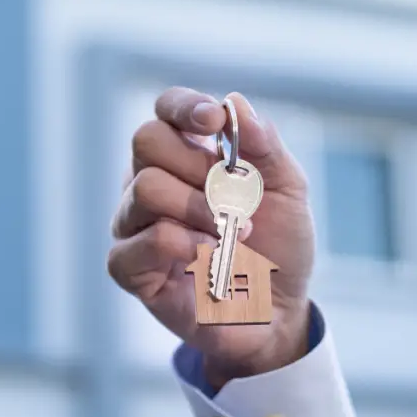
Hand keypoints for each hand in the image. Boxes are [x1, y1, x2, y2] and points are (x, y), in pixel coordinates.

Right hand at [107, 88, 315, 389]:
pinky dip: (184, 246)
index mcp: (184, 155)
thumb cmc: (277, 248)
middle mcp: (149, 182)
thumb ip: (264, 145)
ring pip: (145, 188)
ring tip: (232, 234)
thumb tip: (234, 103)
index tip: (214, 122)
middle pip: (146, 141)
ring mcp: (134, 224)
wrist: (278, 312)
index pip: (165, 110)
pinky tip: (209, 259)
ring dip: (199, 209)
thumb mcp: (287, 190)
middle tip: (234, 198)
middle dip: (200, 165)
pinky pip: (142, 241)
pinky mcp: (129, 268)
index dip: (184, 107)